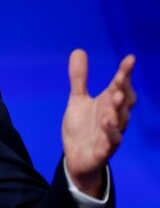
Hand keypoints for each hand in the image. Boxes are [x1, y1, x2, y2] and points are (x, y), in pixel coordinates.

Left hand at [62, 49, 135, 196]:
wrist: (77, 157)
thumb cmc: (82, 126)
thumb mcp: (77, 100)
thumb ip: (79, 78)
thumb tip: (79, 50)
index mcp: (108, 103)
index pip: (119, 85)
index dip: (125, 73)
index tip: (130, 59)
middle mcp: (113, 116)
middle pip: (123, 102)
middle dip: (124, 90)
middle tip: (120, 79)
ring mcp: (110, 134)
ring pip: (119, 121)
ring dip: (118, 110)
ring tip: (115, 98)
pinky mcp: (103, 150)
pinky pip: (110, 143)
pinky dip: (111, 134)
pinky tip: (107, 124)